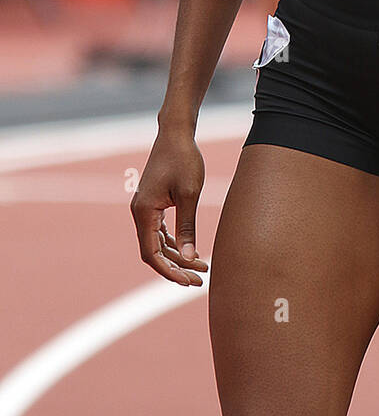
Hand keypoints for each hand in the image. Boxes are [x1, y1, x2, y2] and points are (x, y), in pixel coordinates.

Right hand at [130, 126, 208, 285]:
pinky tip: (190, 250)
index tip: (188, 281)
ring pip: (157, 243)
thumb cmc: (184, 160)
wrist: (176, 134)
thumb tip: (190, 257)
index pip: (152, 254)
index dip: (169, 271)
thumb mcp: (190, 194)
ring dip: (177, 257)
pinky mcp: (152, 203)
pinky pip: (159, 231)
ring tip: (201, 268)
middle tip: (199, 280)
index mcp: (144, 212)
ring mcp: (144, 208)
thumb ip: (187, 228)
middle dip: (175, 268)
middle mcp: (139, 212)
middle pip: (154, 252)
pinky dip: (173, 243)